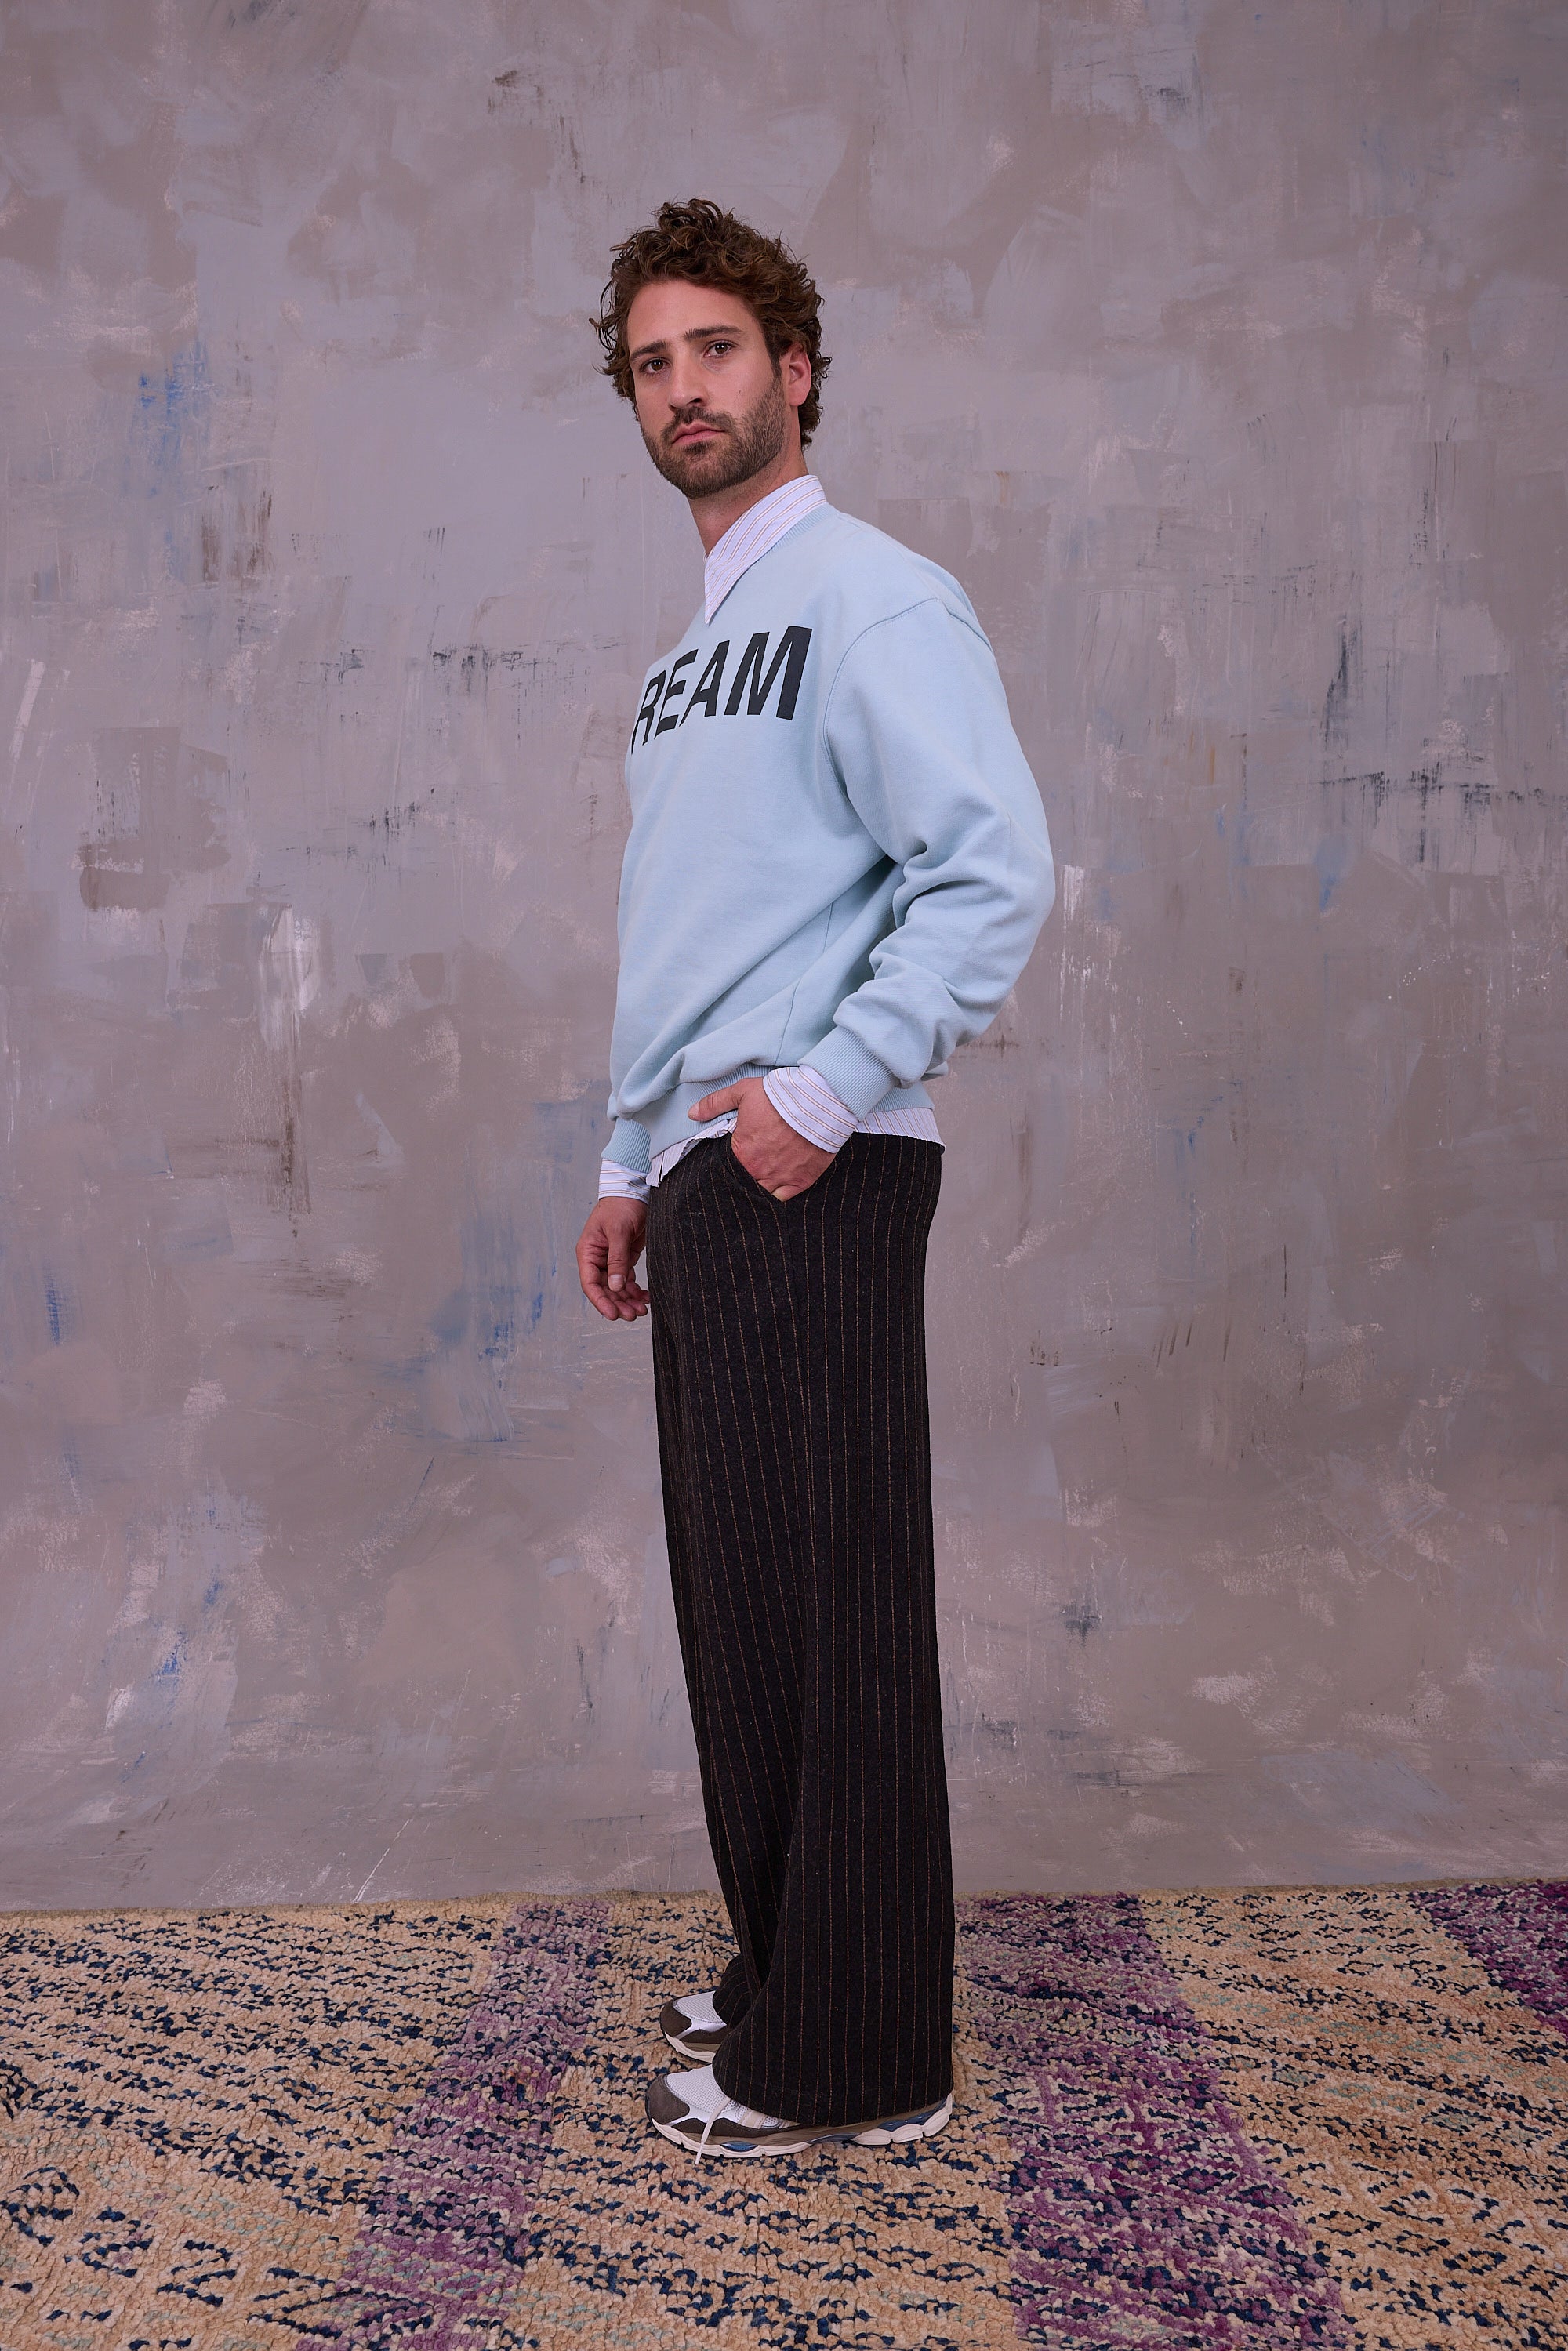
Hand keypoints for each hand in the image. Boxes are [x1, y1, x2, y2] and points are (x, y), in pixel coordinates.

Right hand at [576, 1196, 648, 1320]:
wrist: (635, 1192)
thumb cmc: (620, 1205)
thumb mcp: (618, 1232)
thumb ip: (617, 1259)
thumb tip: (615, 1286)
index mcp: (588, 1252)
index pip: (590, 1283)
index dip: (600, 1301)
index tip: (612, 1315)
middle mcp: (597, 1259)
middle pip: (604, 1290)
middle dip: (618, 1304)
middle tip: (633, 1315)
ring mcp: (611, 1260)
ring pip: (617, 1288)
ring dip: (628, 1300)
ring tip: (642, 1310)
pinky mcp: (625, 1258)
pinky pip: (628, 1280)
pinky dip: (636, 1290)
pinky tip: (645, 1297)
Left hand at [691, 1076, 834, 1200]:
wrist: (818, 1102)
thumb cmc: (780, 1097)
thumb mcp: (742, 1092)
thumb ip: (715, 1103)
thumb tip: (692, 1113)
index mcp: (742, 1153)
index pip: (725, 1170)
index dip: (725, 1167)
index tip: (729, 1163)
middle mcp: (759, 1171)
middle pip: (742, 1185)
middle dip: (740, 1182)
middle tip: (743, 1175)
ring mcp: (781, 1179)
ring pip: (761, 1195)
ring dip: (756, 1191)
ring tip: (755, 1186)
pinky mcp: (801, 1181)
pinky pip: (784, 1199)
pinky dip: (777, 1198)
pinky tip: (773, 1191)